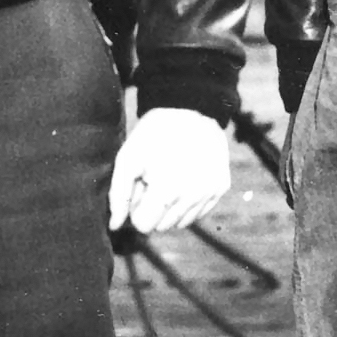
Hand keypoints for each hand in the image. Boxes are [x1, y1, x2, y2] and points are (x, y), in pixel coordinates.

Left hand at [108, 106, 230, 235]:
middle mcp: (193, 197)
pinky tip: (184, 178)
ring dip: (170, 207)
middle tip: (153, 180)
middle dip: (153, 209)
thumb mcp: (127, 159)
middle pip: (162, 226)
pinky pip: (200, 212)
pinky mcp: (221, 187)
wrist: (191, 109)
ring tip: (168, 178)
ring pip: (181, 222)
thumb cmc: (152, 135)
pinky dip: (188, 202)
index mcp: (167, 191)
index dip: (136, 209)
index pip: (144, 226)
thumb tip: (114, 227)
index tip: (139, 189)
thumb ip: (119, 196)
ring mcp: (210, 193)